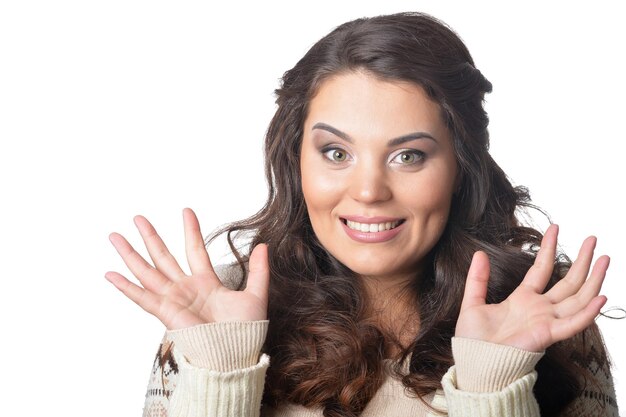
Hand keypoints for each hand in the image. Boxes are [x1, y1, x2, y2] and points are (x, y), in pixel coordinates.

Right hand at [105, 208, 268, 329]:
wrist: (235, 353)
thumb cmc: (245, 331)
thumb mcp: (256, 294)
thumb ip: (258, 270)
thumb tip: (263, 245)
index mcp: (206, 284)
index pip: (194, 250)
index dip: (190, 230)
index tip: (186, 211)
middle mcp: (186, 289)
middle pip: (163, 257)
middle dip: (151, 237)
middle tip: (138, 218)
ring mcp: (173, 300)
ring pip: (147, 271)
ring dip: (130, 254)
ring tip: (115, 236)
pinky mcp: (166, 313)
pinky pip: (142, 297)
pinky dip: (125, 286)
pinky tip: (110, 273)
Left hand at [455, 224, 608, 351]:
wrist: (474, 362)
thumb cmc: (474, 340)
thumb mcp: (472, 302)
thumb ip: (477, 279)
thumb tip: (479, 253)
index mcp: (523, 300)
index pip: (541, 269)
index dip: (548, 248)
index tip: (555, 227)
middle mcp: (540, 309)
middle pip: (568, 281)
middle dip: (582, 261)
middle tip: (593, 239)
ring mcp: (547, 321)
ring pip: (577, 298)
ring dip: (593, 279)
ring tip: (604, 259)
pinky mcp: (547, 335)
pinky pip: (572, 323)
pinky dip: (587, 312)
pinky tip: (600, 297)